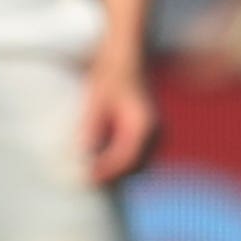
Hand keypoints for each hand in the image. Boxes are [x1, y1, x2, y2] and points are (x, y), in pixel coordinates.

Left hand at [77, 54, 159, 185]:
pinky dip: (122, 163)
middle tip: (86, 181)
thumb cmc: (110, 77)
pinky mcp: (150, 134)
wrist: (125, 59)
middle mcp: (156, 132)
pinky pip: (138, 157)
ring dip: (118, 172)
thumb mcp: (96, 102)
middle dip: (112, 177)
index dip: (106, 172)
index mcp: (144, 124)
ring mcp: (157, 134)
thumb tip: (83, 157)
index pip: (126, 158)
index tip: (86, 179)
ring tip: (91, 174)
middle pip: (134, 167)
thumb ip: (91, 129)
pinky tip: (101, 162)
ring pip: (138, 165)